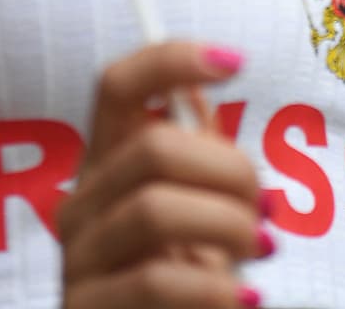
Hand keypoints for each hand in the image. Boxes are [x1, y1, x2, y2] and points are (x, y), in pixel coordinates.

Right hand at [59, 41, 269, 307]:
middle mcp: (83, 203)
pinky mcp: (87, 308)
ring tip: (261, 249)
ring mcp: (80, 258)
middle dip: (229, 169)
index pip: (116, 85)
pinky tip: (245, 298)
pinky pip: (156, 282)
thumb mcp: (192, 219)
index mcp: (105, 166)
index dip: (171, 60)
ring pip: (153, 210)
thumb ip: (195, 161)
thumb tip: (205, 86)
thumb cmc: (179, 285)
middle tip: (265, 207)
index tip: (235, 62)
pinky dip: (215, 289)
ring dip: (228, 225)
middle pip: (152, 145)